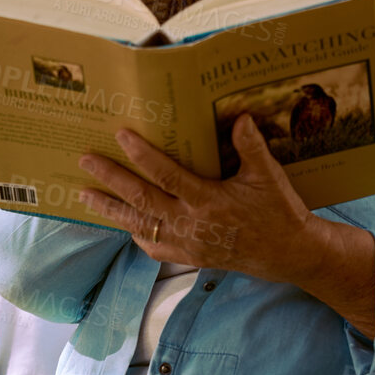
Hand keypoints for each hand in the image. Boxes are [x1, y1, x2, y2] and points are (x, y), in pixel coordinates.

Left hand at [77, 120, 374, 331]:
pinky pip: (154, 247)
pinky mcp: (189, 258)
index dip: (142, 155)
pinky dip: (137, 234)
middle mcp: (191, 225)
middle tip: (86, 161)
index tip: (120, 135)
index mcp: (208, 201)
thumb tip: (241, 116)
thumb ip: (252, 147)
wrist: (289, 254)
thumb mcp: (268, 176)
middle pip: (142, 200)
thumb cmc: (279, 211)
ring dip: (110, 210)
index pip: (167, 175)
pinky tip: (125, 224)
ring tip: (85, 195)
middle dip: (111, 180)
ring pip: (140, 225)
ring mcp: (187, 244)